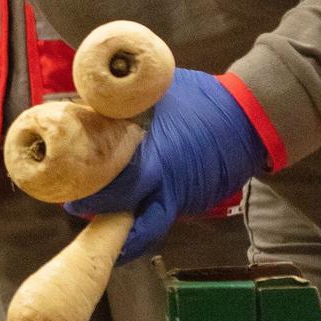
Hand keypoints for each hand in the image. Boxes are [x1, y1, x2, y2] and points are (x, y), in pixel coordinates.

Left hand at [67, 68, 269, 261]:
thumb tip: (86, 105)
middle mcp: (168, 188)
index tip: (70, 196)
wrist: (249, 115)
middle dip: (102, 217)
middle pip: (129, 217)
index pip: (115, 190)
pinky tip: (129, 220)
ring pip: (147, 222)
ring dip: (123, 223)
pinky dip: (145, 220)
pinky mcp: (193, 201)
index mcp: (156, 162)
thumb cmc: (201, 101)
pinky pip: (163, 214)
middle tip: (78, 207)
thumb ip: (124, 108)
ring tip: (100, 218)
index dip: (90, 197)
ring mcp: (183, 198)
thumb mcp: (156, 97)